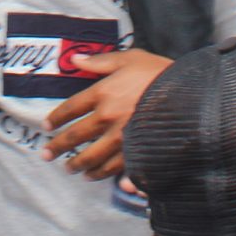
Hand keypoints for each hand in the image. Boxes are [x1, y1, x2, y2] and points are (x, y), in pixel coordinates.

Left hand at [43, 50, 171, 177]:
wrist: (190, 92)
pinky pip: (116, 168)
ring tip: (70, 169)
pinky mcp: (138, 150)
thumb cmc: (158, 71)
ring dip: (79, 164)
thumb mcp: (128, 58)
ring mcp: (122, 137)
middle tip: (46, 155)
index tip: (46, 125)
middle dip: (59, 147)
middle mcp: (107, 118)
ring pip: (93, 157)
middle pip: (76, 136)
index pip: (71, 108)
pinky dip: (104, 174)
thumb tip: (74, 60)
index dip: (56, 118)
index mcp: (102, 93)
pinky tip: (96, 176)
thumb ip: (100, 62)